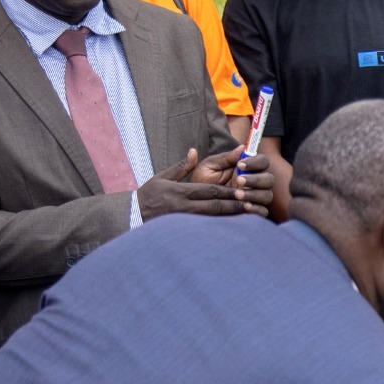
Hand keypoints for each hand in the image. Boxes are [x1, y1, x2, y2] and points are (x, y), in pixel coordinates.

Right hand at [136, 150, 263, 219]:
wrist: (132, 216)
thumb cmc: (148, 195)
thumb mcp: (162, 177)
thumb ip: (181, 166)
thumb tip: (194, 152)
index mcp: (181, 192)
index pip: (209, 191)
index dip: (227, 192)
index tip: (242, 191)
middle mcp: (184, 207)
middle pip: (214, 206)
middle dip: (233, 205)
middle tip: (250, 204)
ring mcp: (184, 221)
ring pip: (211, 220)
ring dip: (229, 218)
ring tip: (245, 217)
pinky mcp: (183, 231)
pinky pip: (204, 230)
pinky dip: (218, 229)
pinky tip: (230, 230)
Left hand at [194, 147, 274, 216]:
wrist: (194, 201)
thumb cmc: (202, 180)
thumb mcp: (210, 166)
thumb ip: (226, 157)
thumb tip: (242, 147)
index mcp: (248, 168)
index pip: (263, 161)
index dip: (255, 162)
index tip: (240, 164)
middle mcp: (255, 182)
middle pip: (269, 179)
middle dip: (256, 179)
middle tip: (239, 180)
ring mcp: (255, 197)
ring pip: (267, 195)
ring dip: (254, 194)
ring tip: (237, 195)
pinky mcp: (252, 211)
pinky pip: (262, 211)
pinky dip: (256, 209)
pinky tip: (244, 206)